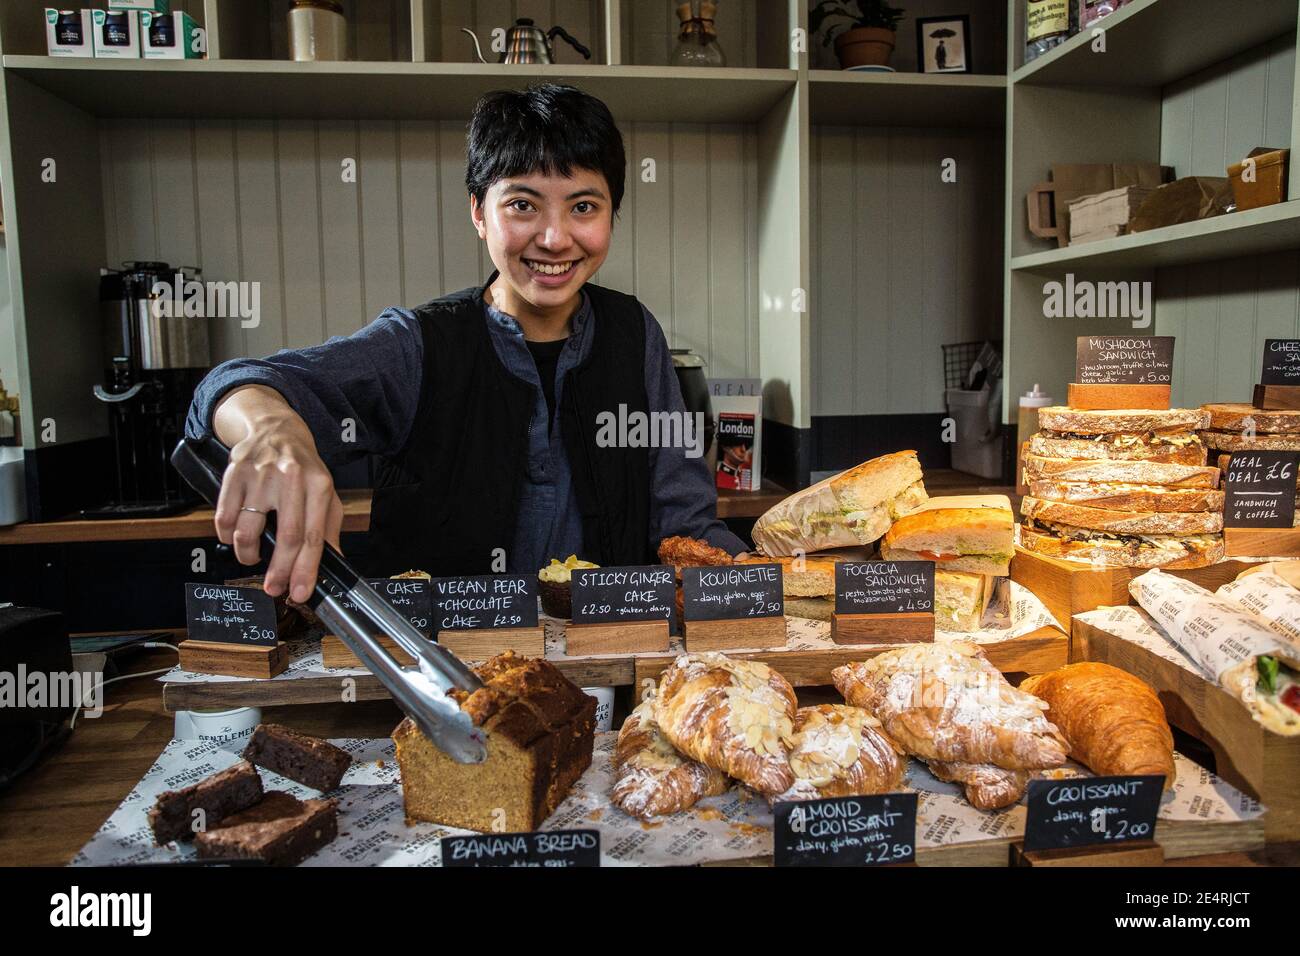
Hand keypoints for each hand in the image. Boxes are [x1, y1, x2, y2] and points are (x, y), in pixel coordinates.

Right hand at [212, 386, 342, 601]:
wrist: (275, 429)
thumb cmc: (303, 468)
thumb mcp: (325, 493)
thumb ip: (329, 528)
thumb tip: (333, 563)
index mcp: (319, 485)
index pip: (314, 536)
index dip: (306, 569)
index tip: (299, 592)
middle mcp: (292, 478)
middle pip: (286, 536)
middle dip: (279, 571)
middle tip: (273, 588)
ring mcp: (261, 475)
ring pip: (248, 531)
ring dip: (248, 555)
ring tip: (253, 557)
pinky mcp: (235, 473)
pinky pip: (224, 518)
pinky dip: (227, 537)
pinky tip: (235, 537)